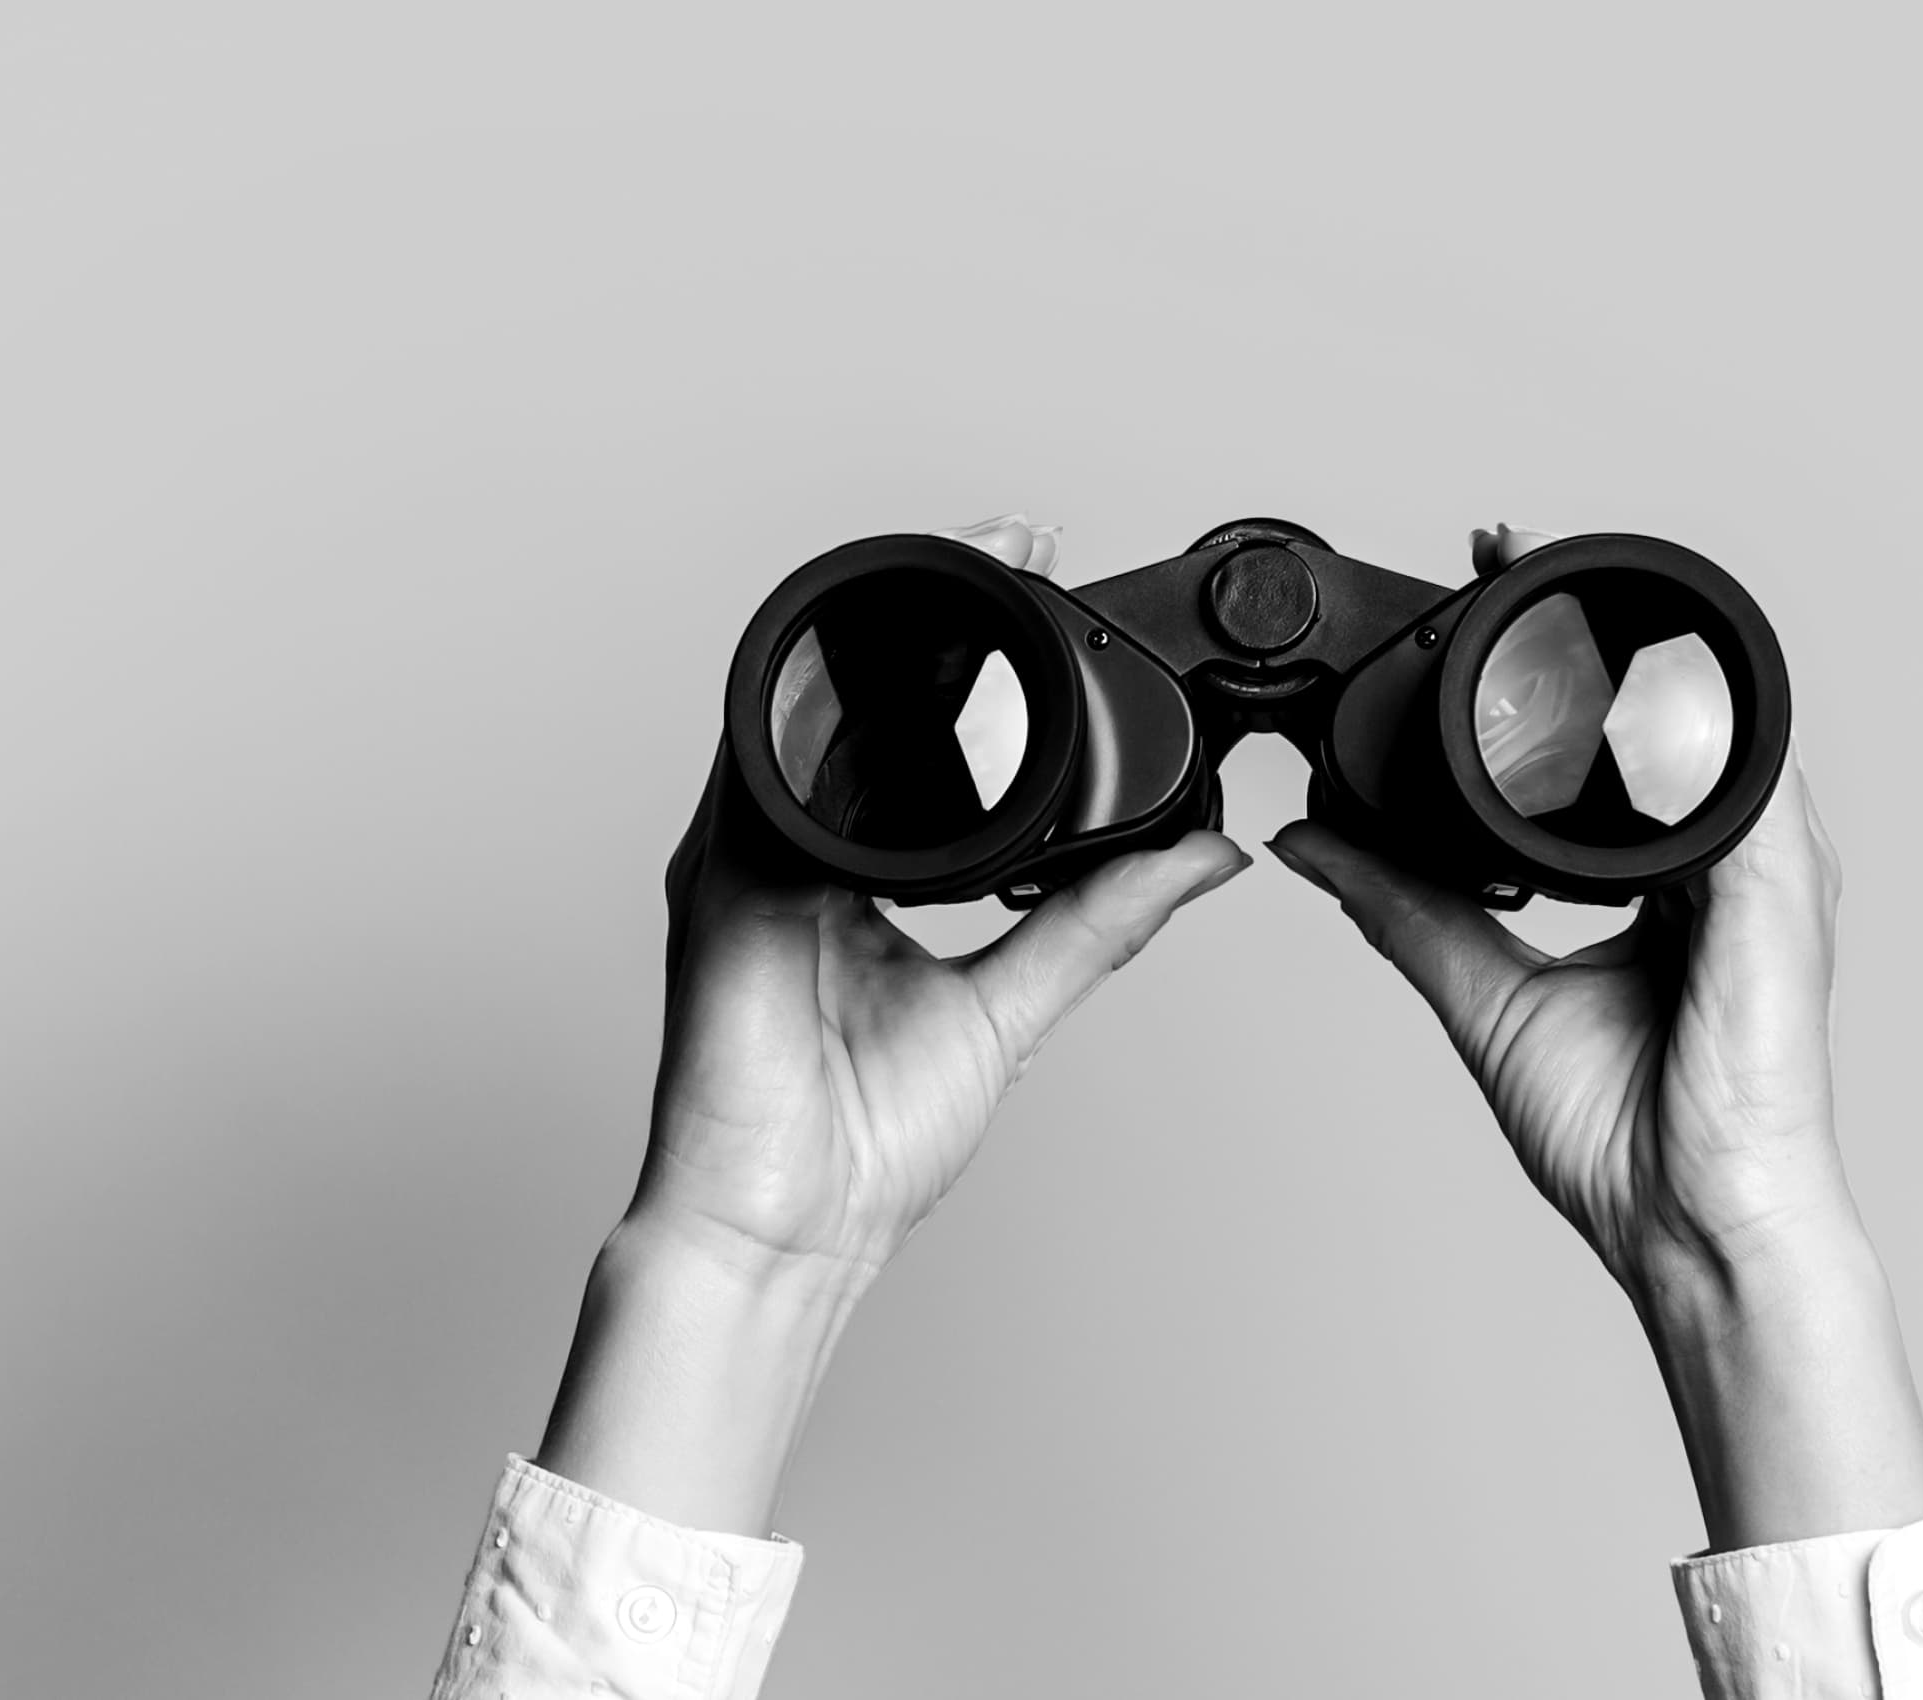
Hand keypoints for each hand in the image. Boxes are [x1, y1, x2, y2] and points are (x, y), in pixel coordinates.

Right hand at [538, 515, 1248, 1533]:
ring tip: (964, 563)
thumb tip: (1205, 855)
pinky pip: (756, 772)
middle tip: (1019, 546)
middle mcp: (800, 853)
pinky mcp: (718, 884)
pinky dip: (809, 711)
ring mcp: (749, 860)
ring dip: (881, 633)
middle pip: (863, 710)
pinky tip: (859, 659)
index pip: (920, 748)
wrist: (790, 1231)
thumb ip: (1102, 922)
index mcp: (862, 877)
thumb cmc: (864, 1144)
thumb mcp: (1016, 1006)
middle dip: (935, 621)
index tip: (1052, 601)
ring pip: (810, 714)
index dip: (981, 674)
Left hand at [1268, 586, 1922, 1545]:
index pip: (1612, 743)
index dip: (1551, 669)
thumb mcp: (1486, 996)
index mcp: (1670, 881)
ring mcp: (1766, 866)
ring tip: (1539, 568)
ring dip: (1624, 632)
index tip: (1476, 593)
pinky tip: (1620, 658)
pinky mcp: (1782, 886)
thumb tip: (1318, 839)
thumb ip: (1410, 908)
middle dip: (1584, 618)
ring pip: (1698, 713)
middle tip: (1495, 545)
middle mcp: (1725, 860)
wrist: (1692, 1222)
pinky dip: (1677, 709)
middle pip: (1657, 708)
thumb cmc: (1627, 1138)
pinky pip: (1739, 770)